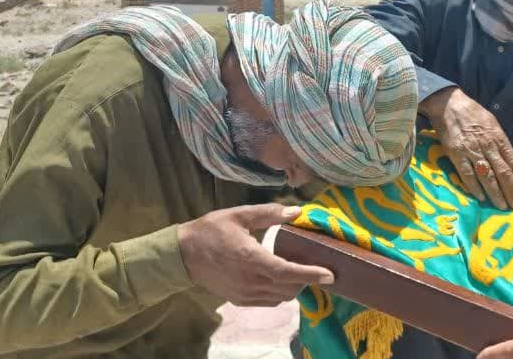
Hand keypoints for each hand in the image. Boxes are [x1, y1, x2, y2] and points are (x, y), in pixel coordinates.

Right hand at [179, 204, 333, 306]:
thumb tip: (297, 211)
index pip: (288, 272)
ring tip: (297, 271)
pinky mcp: (239, 300)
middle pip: (289, 288)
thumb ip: (269, 213)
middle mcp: (250, 281)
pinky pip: (268, 302)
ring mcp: (244, 293)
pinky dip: (279, 293)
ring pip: (280, 298)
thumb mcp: (239, 215)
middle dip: (305, 279)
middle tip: (312, 264)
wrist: (182, 255)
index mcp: (251, 259)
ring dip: (293, 287)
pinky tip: (278, 279)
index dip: (311, 274)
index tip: (330, 274)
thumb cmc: (210, 231)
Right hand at [420, 87, 512, 208]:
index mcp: (499, 137)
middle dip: (511, 191)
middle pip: (503, 172)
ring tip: (501, 206)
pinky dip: (474, 187)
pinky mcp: (456, 154)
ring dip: (495, 193)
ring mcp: (472, 150)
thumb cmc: (473, 114)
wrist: (450, 105)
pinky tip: (480, 197)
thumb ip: (501, 143)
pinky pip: (467, 174)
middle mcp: (488, 145)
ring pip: (487, 176)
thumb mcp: (493, 125)